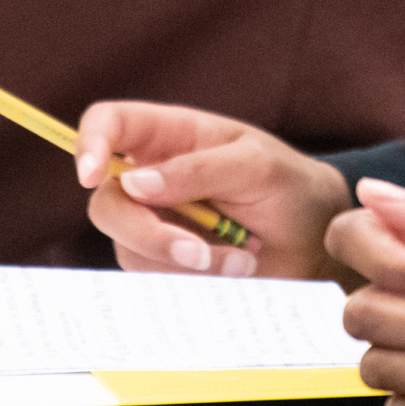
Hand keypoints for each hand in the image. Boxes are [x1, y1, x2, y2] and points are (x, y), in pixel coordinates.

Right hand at [76, 101, 350, 282]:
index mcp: (168, 135)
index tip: (92, 176)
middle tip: (199, 252)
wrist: (314, 241)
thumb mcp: (254, 165)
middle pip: (106, 202)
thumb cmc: (288, 185)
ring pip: (128, 248)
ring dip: (184, 263)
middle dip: (146, 232)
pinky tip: (235, 271)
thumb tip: (134, 184)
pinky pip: (153, 279)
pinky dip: (194, 281)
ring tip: (242, 258)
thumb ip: (197, 170)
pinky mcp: (164, 264)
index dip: (89, 143)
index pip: (108, 124)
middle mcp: (150, 178)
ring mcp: (154, 223)